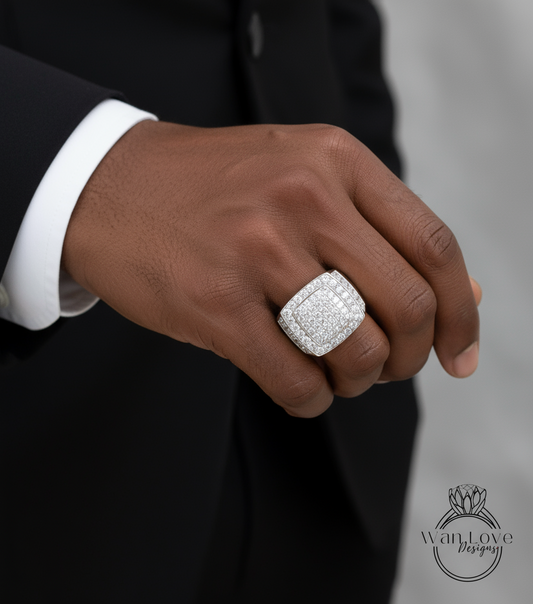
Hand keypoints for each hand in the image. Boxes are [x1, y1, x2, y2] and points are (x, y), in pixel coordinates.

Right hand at [63, 121, 479, 416]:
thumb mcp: (306, 179)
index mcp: (336, 161)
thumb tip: (464, 299)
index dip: (458, 314)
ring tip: (335, 372)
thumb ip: (382, 233)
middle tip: (387, 368)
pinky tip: (300, 387)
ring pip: (355, 350)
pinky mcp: (214, 301)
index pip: (433, 246)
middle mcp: (304, 196)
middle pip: (406, 305)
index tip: (458, 357)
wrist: (111, 185)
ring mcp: (257, 248)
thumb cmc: (217, 190)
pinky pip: (295, 379)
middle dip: (408, 357)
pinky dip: (310, 399)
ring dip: (356, 380)